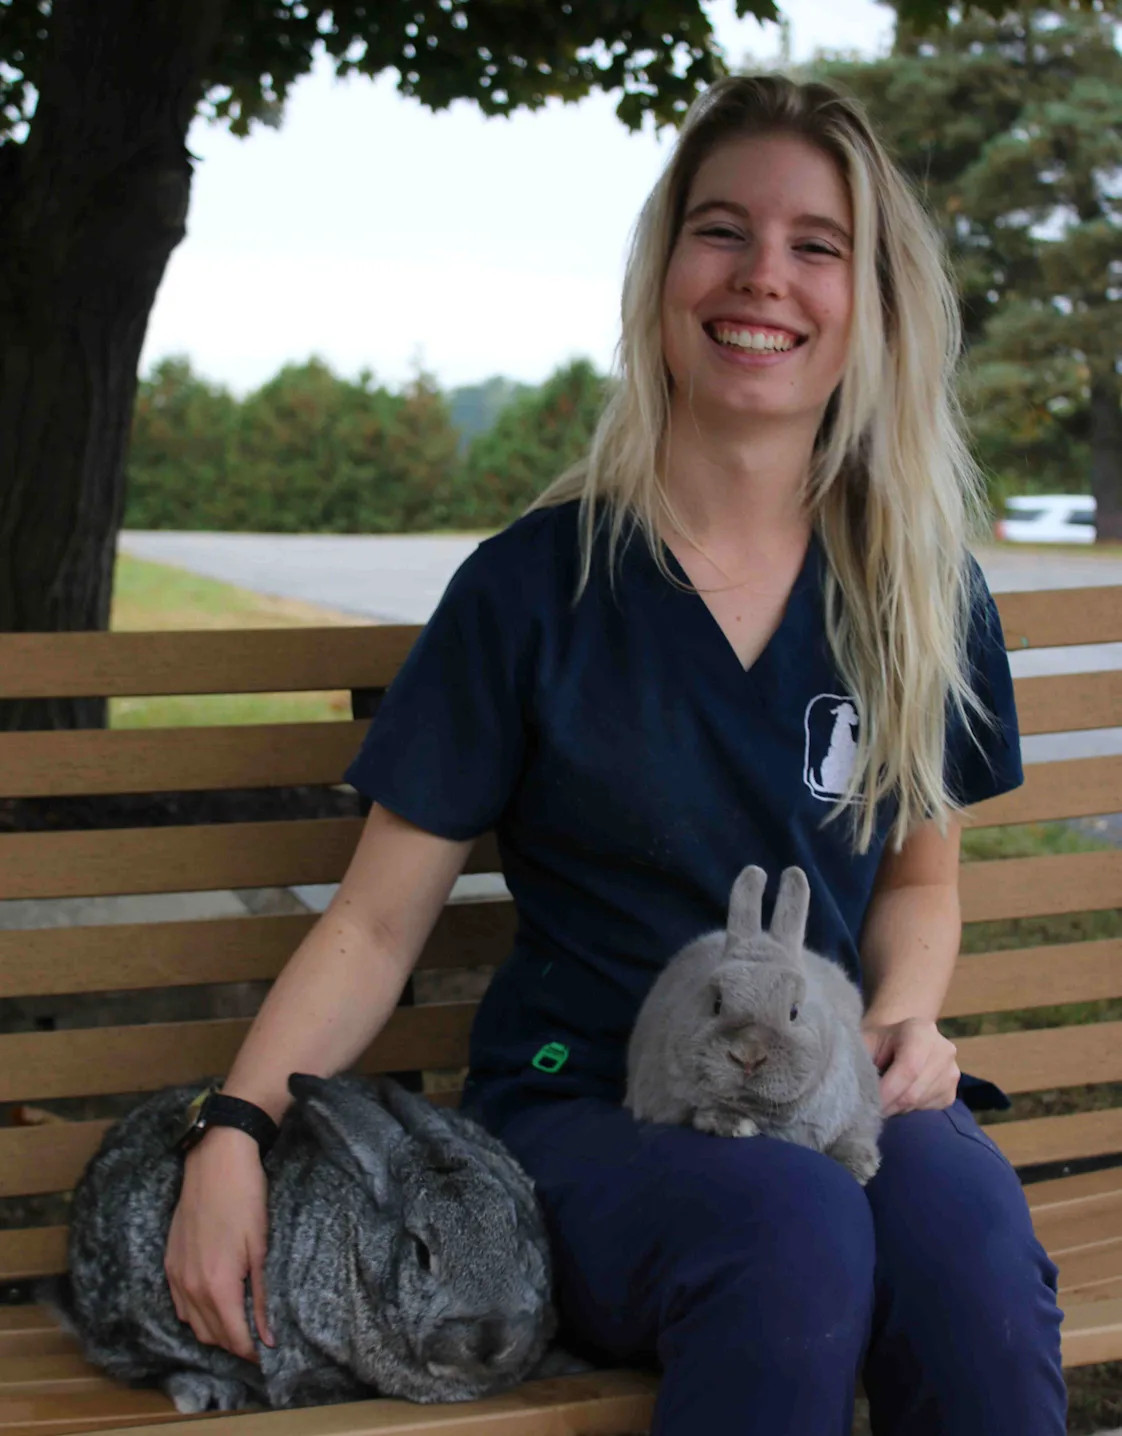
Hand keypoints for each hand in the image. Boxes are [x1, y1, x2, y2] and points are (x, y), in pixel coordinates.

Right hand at [165, 1126, 273, 1361]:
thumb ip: (262, 1296)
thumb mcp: (261, 1248)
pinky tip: (214, 1303)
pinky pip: (179, 1304)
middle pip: (211, 1336)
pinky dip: (196, 1313)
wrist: (215, 1163)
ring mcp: (176, 1275)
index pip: (233, 1338)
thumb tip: (268, 1336)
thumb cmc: (245, 1199)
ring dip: (214, 1330)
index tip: (266, 1353)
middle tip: (256, 1338)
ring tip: (238, 1322)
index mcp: (217, 1286)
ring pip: (193, 1324)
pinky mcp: (169, 1263)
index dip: (250, 1351)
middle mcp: (191, 1287)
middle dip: (234, 1343)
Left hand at [862, 1016, 958, 1117]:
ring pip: (920, 1103)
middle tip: (870, 1108)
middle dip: (889, 1104)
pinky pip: (928, 1109)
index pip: (908, 1068)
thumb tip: (851, 1085)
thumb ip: (860, 1057)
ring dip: (897, 1108)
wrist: (901, 1039)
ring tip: (883, 1099)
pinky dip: (909, 1109)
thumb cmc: (878, 1040)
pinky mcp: (952, 1090)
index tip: (868, 1104)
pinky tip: (899, 1096)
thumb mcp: (866, 1040)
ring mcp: (952, 1071)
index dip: (887, 1091)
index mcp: (921, 1030)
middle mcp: (943, 1049)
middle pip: (914, 1091)